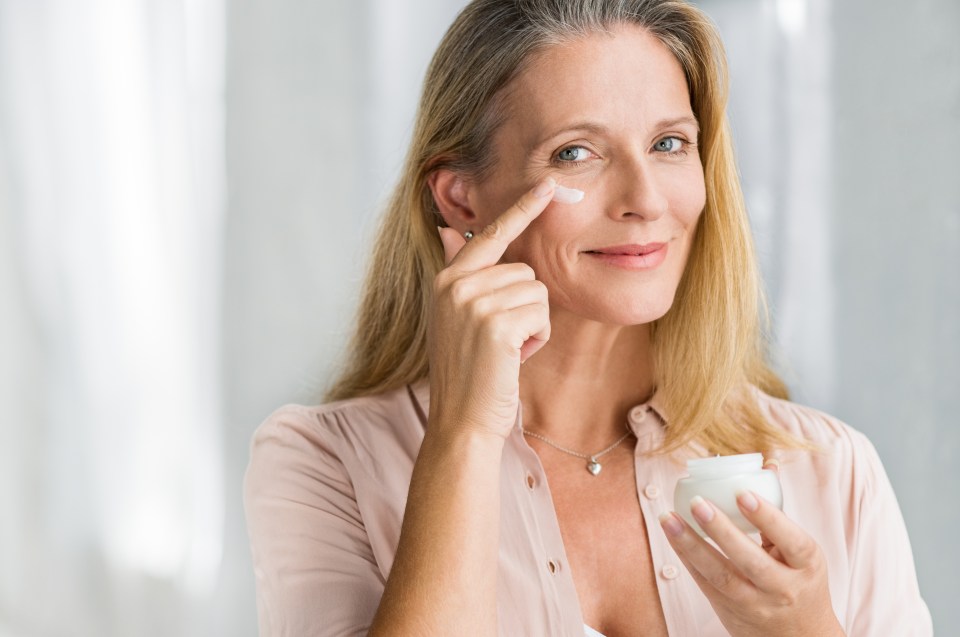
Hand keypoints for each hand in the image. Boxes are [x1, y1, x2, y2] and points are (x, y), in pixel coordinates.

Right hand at [428, 178, 555, 438]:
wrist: (461, 420)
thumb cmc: (468, 372)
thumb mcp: (456, 316)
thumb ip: (459, 272)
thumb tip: (448, 230)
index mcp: (447, 279)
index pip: (490, 234)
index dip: (522, 209)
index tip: (548, 184)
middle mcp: (455, 284)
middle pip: (525, 270)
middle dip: (526, 306)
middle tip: (502, 341)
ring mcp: (473, 303)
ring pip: (537, 291)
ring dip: (533, 324)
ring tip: (505, 350)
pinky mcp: (495, 324)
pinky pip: (541, 313)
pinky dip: (537, 338)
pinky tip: (514, 358)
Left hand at [659, 462, 844, 636]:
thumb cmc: (799, 580)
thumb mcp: (801, 551)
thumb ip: (778, 511)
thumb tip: (767, 462)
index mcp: (806, 565)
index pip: (791, 540)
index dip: (768, 517)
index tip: (742, 492)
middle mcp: (783, 588)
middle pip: (749, 560)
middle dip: (721, 531)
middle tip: (697, 502)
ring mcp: (755, 604)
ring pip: (720, 575)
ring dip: (691, 545)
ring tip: (669, 518)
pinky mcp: (730, 611)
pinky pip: (705, 583)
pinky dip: (687, 558)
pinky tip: (673, 535)